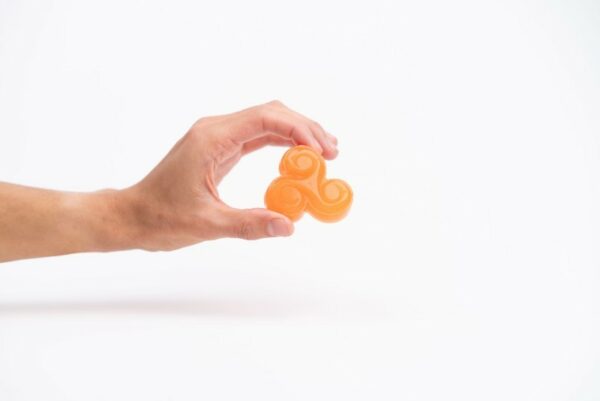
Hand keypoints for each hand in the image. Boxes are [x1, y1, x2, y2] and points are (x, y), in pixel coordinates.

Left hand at [121, 100, 338, 250]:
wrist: (134, 216)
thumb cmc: (161, 217)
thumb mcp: (207, 224)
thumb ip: (249, 224)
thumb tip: (289, 225)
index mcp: (211, 139)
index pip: (265, 118)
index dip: (299, 130)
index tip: (321, 151)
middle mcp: (215, 130)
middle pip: (271, 113)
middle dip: (304, 128)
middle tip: (331, 152)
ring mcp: (218, 137)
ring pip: (266, 122)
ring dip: (296, 134)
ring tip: (324, 152)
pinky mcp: (220, 149)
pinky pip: (257, 137)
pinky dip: (281, 144)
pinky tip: (298, 157)